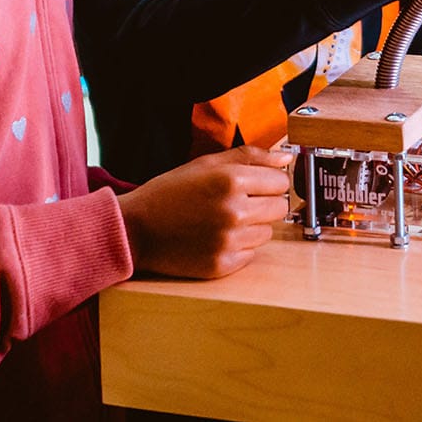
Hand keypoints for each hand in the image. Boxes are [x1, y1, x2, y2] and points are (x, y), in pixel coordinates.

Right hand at [117, 145, 291, 277]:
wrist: (135, 228)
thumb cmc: (170, 192)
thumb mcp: (207, 164)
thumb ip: (251, 156)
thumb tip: (286, 158)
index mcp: (231, 180)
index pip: (280, 181)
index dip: (269, 181)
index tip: (256, 183)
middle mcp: (234, 211)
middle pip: (280, 207)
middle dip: (265, 203)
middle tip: (239, 202)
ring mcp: (228, 241)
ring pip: (267, 232)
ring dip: (252, 226)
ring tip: (223, 220)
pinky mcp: (222, 265)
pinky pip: (251, 254)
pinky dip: (239, 247)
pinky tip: (216, 238)